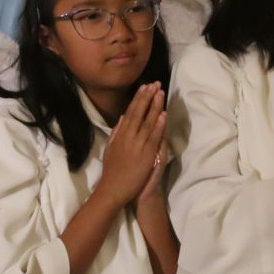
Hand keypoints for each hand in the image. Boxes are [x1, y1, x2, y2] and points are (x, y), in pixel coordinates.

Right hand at [98, 83, 167, 208]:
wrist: (114, 189)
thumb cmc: (112, 171)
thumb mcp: (110, 148)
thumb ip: (116, 132)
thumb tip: (122, 117)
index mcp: (120, 135)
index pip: (131, 112)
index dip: (138, 99)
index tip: (144, 87)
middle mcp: (128, 136)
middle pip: (139, 112)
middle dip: (147, 97)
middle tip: (155, 84)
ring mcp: (138, 145)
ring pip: (148, 121)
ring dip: (155, 106)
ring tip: (160, 92)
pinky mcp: (146, 154)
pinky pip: (154, 137)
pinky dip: (159, 125)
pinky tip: (163, 114)